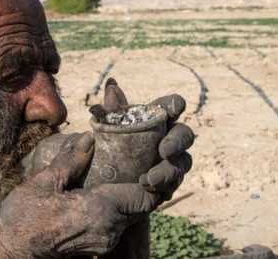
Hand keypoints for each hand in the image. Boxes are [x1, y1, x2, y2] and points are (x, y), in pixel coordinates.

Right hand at [0, 132, 162, 257]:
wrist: (14, 252)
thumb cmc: (23, 218)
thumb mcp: (43, 183)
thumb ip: (70, 161)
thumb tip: (89, 138)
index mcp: (100, 211)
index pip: (145, 196)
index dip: (155, 178)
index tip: (150, 160)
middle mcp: (109, 230)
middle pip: (143, 206)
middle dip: (146, 183)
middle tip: (141, 159)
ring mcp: (105, 242)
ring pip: (133, 215)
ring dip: (133, 195)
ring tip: (128, 171)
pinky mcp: (99, 247)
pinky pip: (120, 223)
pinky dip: (121, 206)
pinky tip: (111, 189)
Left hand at [98, 78, 193, 202]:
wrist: (92, 190)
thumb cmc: (99, 153)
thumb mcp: (100, 133)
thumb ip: (109, 113)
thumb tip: (112, 86)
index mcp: (152, 121)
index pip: (170, 106)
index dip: (175, 104)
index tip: (173, 108)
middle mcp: (165, 140)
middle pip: (185, 134)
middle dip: (178, 141)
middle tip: (164, 150)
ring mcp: (168, 164)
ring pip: (182, 163)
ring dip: (168, 170)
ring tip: (148, 179)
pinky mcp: (166, 186)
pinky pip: (173, 185)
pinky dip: (163, 186)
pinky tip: (146, 187)